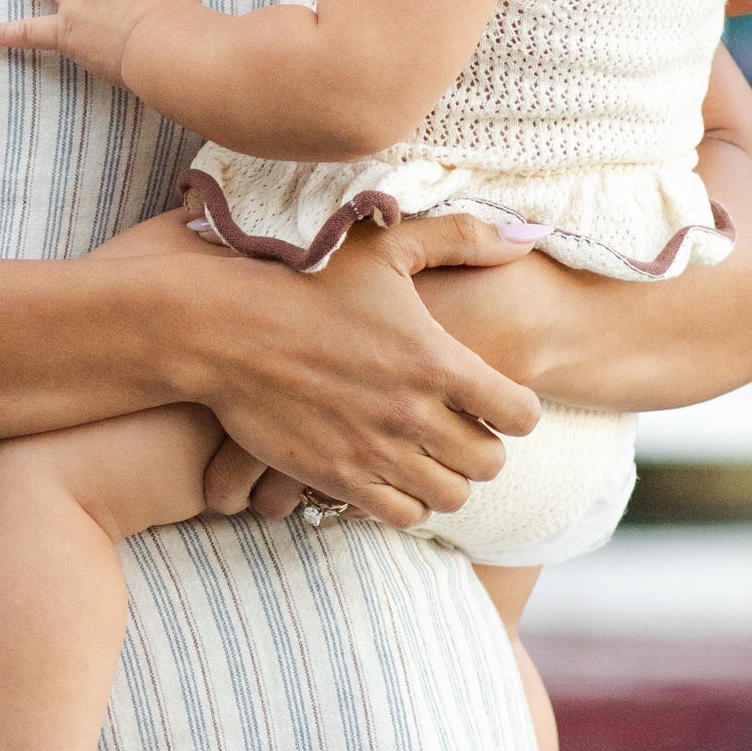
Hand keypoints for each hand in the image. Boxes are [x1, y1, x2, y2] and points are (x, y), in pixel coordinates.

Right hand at [197, 214, 547, 520]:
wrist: (221, 327)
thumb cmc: (304, 277)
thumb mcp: (384, 243)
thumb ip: (462, 238)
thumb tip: (530, 236)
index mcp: (435, 360)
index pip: (520, 415)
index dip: (517, 409)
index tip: (495, 397)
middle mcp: (413, 414)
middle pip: (490, 464)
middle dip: (484, 445)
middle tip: (460, 425)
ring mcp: (374, 451)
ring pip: (450, 496)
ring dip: (447, 476)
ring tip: (427, 451)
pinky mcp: (336, 477)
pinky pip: (401, 514)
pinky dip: (406, 499)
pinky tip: (390, 469)